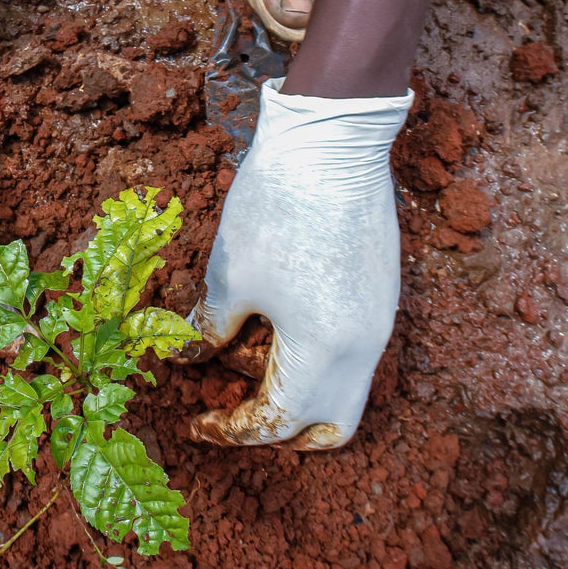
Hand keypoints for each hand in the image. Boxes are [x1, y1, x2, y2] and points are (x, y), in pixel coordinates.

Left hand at [184, 79, 412, 448]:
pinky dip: (311, 353)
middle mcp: (363, 348)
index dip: (233, 429)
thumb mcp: (229, 275)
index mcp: (323, 353)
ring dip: (293, 384)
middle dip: (283, 431)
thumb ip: (209, 329)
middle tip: (238, 410)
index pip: (279, 421)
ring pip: (341, 386)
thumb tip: (188, 358)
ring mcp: (379, 319)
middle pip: (332, 426)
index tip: (200, 423)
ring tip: (246, 339)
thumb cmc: (276, 208)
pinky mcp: (380, 292)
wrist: (331, 138)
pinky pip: (350, 349)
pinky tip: (273, 315)